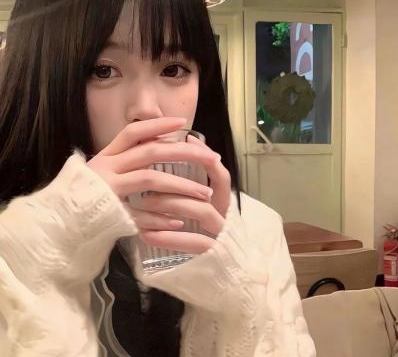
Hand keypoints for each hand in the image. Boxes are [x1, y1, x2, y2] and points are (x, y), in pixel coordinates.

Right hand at [87, 117, 221, 253]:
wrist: (59, 223)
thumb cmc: (87, 195)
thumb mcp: (105, 170)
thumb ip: (127, 158)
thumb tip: (157, 141)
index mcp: (106, 156)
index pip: (133, 133)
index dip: (157, 125)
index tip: (182, 122)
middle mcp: (106, 168)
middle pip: (150, 152)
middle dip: (183, 153)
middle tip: (211, 157)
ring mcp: (107, 190)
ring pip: (150, 179)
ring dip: (181, 186)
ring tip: (205, 194)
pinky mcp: (108, 213)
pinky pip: (139, 215)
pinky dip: (160, 219)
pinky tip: (179, 223)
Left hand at [136, 135, 231, 253]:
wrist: (229, 281)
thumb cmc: (209, 241)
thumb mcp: (202, 216)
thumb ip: (192, 195)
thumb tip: (170, 169)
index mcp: (223, 203)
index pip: (220, 174)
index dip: (205, 155)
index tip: (185, 140)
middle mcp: (226, 216)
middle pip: (211, 188)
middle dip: (180, 180)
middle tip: (149, 178)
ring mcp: (222, 235)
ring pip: (202, 211)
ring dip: (172, 204)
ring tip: (144, 202)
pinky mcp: (214, 256)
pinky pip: (193, 243)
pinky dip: (168, 237)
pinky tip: (146, 234)